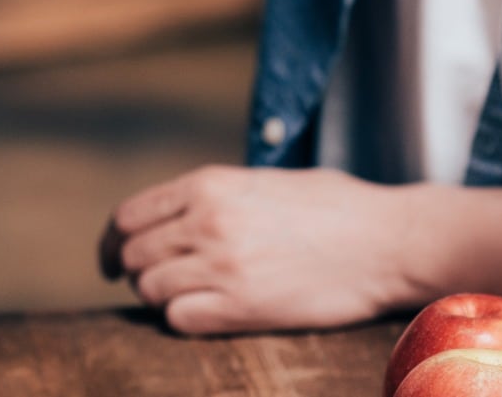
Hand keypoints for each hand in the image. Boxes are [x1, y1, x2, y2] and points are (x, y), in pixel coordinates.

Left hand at [99, 165, 408, 334]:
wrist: (388, 241)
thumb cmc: (334, 208)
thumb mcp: (262, 181)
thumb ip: (214, 195)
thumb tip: (176, 216)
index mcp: (208, 184)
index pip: (129, 216)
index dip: (114, 241)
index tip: (112, 259)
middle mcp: (206, 221)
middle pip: (133, 254)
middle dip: (135, 271)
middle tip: (151, 282)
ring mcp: (222, 265)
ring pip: (150, 289)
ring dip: (160, 296)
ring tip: (185, 295)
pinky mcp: (242, 306)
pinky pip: (179, 319)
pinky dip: (182, 319)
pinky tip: (204, 313)